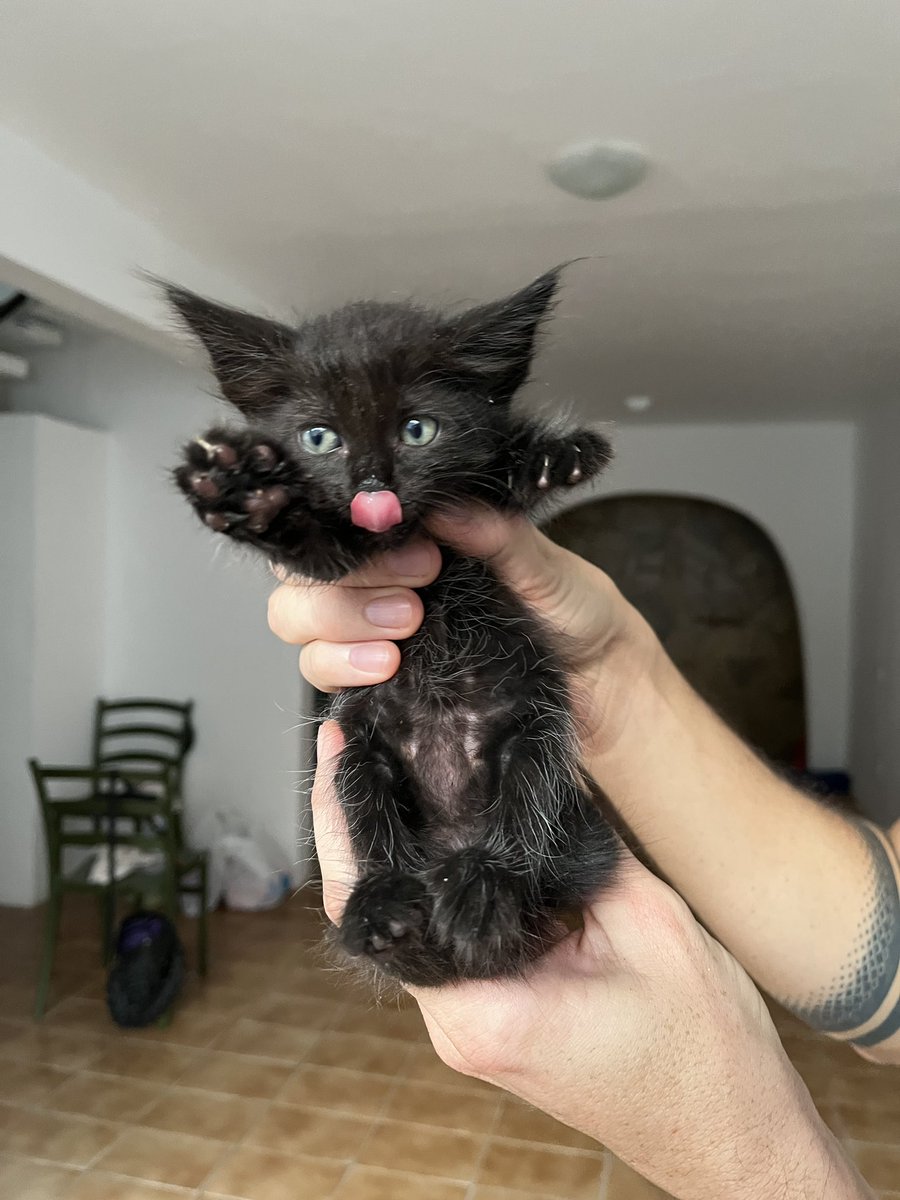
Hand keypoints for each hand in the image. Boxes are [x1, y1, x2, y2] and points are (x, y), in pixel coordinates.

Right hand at [267, 506, 656, 758]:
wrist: (601, 688)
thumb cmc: (576, 615)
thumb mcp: (548, 567)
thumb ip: (499, 534)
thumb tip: (448, 505)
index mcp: (415, 537)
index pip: (342, 521)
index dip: (356, 535)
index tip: (418, 554)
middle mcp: (383, 581)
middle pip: (304, 572)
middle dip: (344, 588)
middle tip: (412, 604)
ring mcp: (373, 632)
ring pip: (298, 620)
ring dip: (336, 630)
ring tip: (398, 647)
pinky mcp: (378, 686)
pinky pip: (324, 676)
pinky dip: (340, 670)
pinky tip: (384, 671)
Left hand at [312, 722, 870, 1199]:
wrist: (733, 1137)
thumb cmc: (704, 1054)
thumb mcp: (649, 923)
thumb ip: (577, 845)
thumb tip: (532, 770)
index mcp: (480, 1010)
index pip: (379, 900)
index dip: (349, 820)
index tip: (337, 750)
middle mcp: (457, 1024)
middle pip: (382, 908)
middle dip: (365, 822)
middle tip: (356, 740)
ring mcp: (471, 1027)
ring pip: (413, 919)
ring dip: (402, 849)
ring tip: (397, 765)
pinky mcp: (495, 1018)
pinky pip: (449, 937)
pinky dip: (442, 880)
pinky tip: (453, 827)